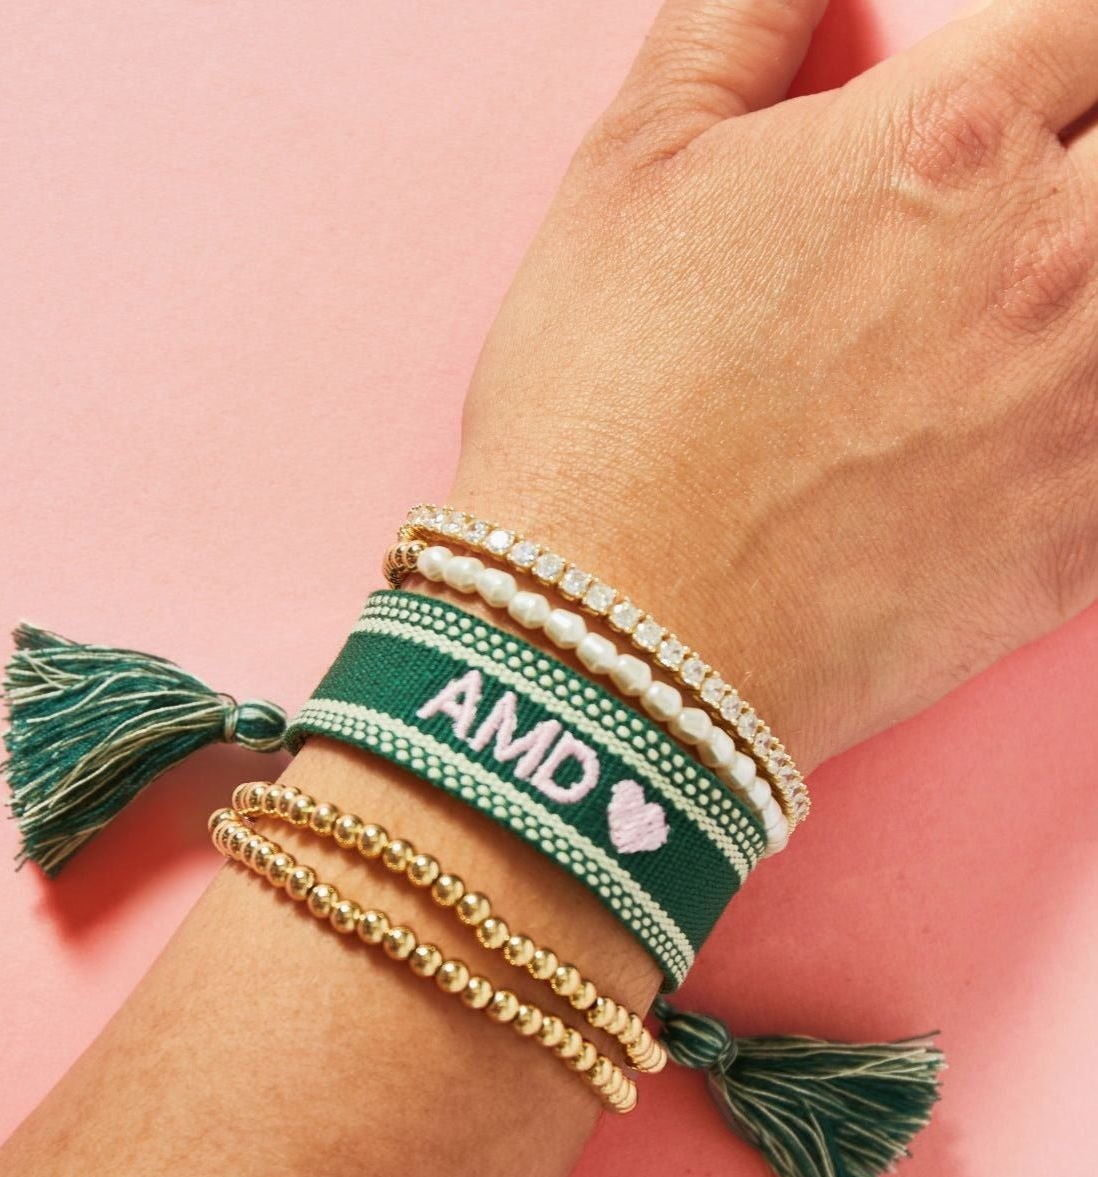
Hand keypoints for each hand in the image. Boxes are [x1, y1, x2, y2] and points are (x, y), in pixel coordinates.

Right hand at [448, 0, 1097, 772]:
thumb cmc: (600, 411)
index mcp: (945, 138)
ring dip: (1094, 282)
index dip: (1066, 43)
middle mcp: (1052, 259)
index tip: (1034, 89)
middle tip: (1050, 188)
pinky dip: (1095, 413)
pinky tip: (1041, 407)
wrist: (612, 641)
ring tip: (1031, 308)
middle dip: (1097, 149)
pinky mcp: (1083, 539)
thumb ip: (744, 15)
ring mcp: (1084, 407)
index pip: (1088, 17)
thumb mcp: (633, 166)